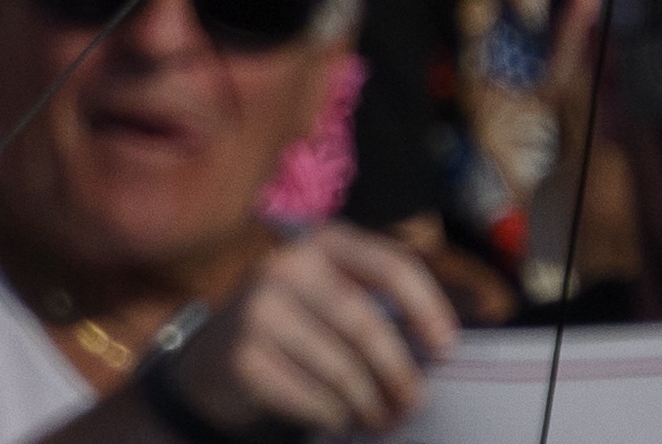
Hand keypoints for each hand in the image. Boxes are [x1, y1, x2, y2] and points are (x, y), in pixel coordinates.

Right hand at [165, 224, 461, 433]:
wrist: (214, 360)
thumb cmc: (296, 329)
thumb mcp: (329, 296)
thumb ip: (377, 304)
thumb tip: (440, 346)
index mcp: (320, 243)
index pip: (389, 264)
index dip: (428, 306)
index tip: (447, 348)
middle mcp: (285, 267)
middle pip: (366, 324)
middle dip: (400, 372)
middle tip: (414, 403)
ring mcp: (258, 311)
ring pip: (343, 368)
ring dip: (372, 404)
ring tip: (380, 417)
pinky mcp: (245, 358)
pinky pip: (314, 397)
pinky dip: (336, 415)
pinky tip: (339, 416)